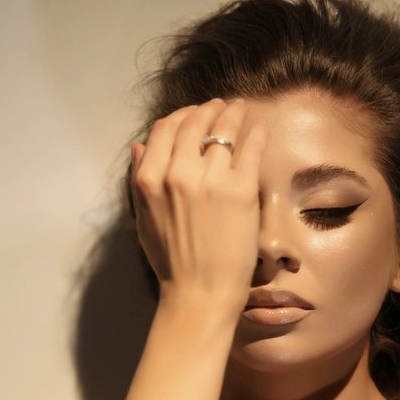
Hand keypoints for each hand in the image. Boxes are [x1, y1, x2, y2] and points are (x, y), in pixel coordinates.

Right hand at [130, 98, 267, 317]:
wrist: (199, 292)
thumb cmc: (171, 262)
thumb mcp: (144, 218)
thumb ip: (141, 178)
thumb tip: (140, 145)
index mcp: (149, 179)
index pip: (164, 129)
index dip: (181, 115)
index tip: (194, 114)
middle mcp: (177, 173)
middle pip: (194, 123)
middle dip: (208, 110)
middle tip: (222, 106)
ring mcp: (211, 180)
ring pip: (222, 130)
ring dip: (233, 113)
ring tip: (240, 109)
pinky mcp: (242, 190)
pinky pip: (250, 147)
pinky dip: (256, 132)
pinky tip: (260, 126)